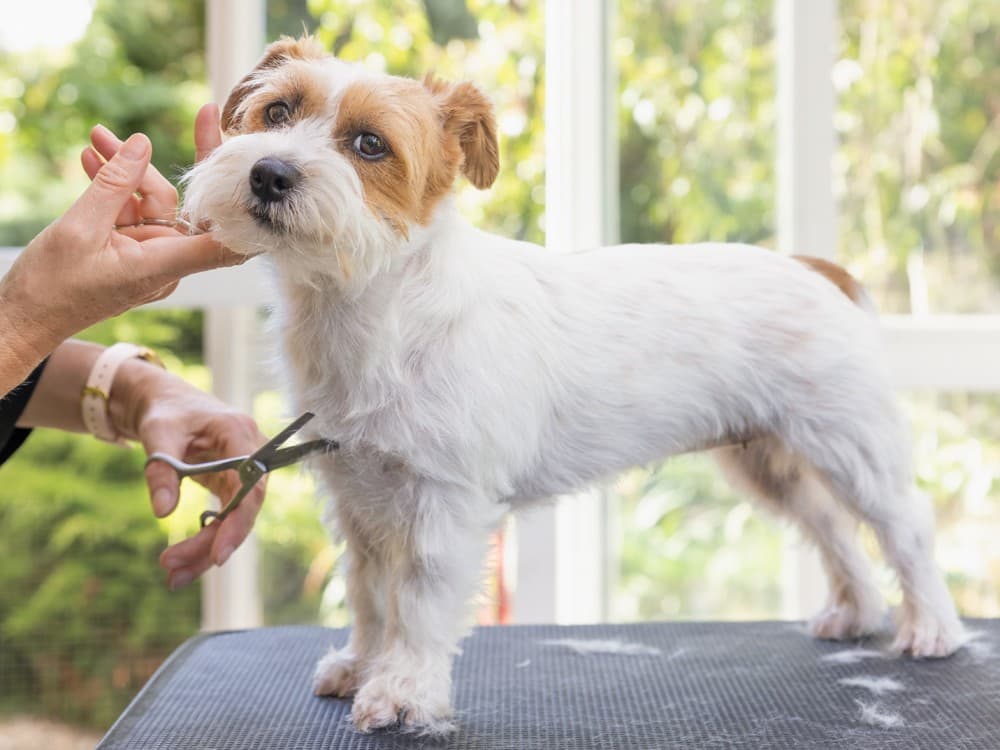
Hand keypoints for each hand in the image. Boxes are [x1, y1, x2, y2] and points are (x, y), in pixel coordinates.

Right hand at [0, 106, 235, 369]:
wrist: (26, 317)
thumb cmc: (52, 286)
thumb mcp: (79, 228)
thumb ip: (114, 186)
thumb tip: (143, 145)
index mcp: (164, 266)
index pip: (224, 242)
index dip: (240, 207)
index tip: (243, 171)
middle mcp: (167, 263)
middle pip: (178, 207)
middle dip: (148, 167)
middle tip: (117, 134)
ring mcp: (151, 256)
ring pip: (152, 204)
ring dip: (123, 172)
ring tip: (95, 139)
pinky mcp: (133, 251)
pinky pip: (134, 213)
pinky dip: (115, 190)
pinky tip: (93, 160)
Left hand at [116, 361, 268, 589]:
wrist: (162, 401)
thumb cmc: (163, 411)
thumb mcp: (157, 435)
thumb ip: (161, 471)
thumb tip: (163, 513)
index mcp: (239, 434)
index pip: (251, 486)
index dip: (239, 522)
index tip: (218, 554)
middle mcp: (250, 454)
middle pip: (242, 510)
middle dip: (211, 544)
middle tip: (174, 571)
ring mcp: (242, 472)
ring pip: (233, 520)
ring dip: (205, 550)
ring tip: (173, 577)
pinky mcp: (230, 484)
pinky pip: (223, 518)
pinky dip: (204, 541)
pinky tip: (182, 563)